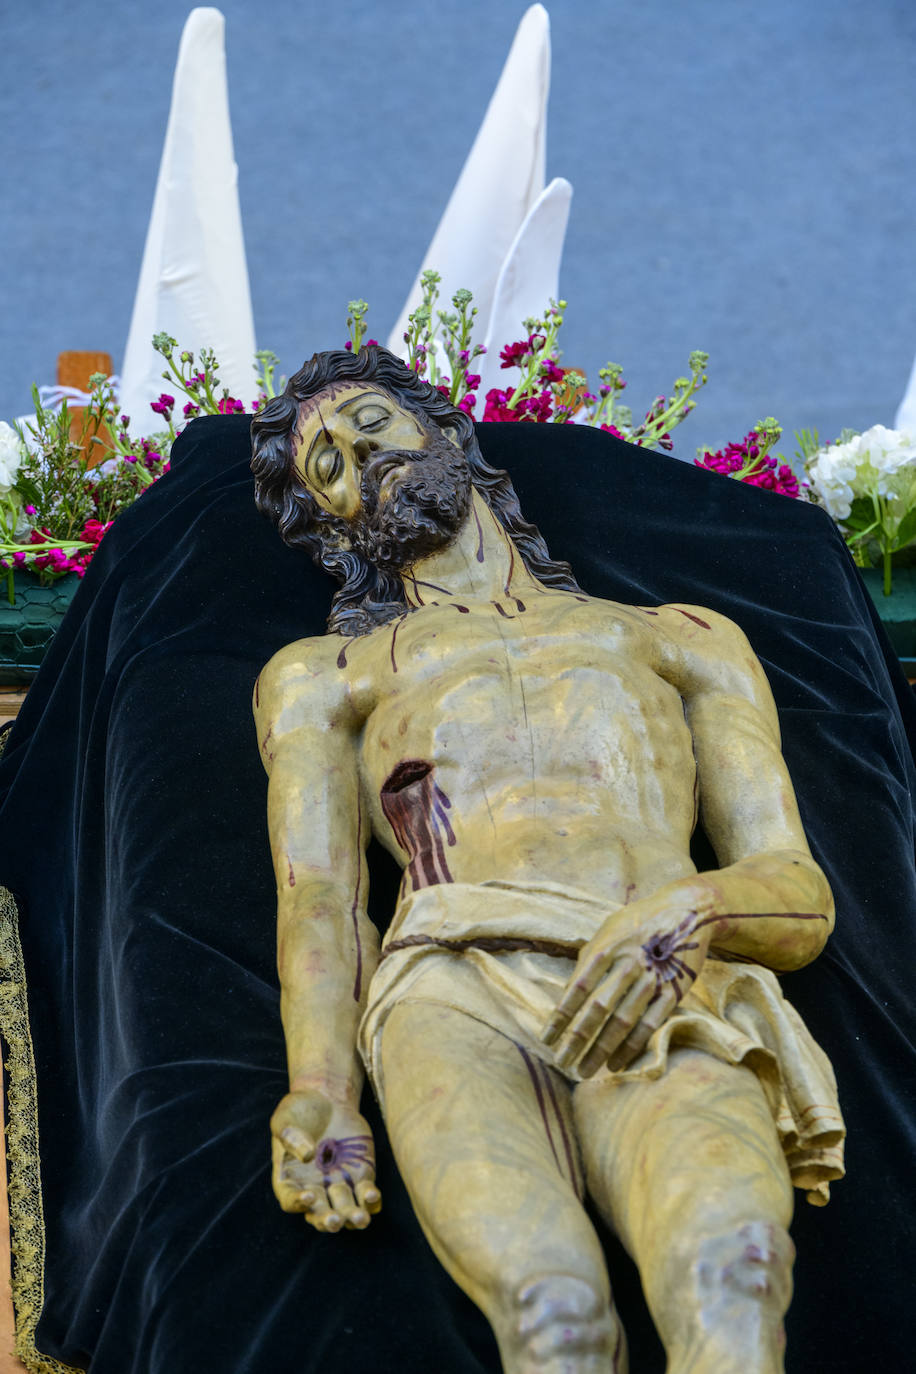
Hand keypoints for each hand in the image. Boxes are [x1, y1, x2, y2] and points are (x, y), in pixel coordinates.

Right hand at [270, 1090, 380, 1231]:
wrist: (327, 1099)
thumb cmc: (299, 1109)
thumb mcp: (286, 1117)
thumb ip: (290, 1135)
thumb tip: (307, 1156)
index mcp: (290, 1179)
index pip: (291, 1200)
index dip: (298, 1202)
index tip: (309, 1196)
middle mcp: (314, 1188)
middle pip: (319, 1214)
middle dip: (327, 1220)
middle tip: (334, 1220)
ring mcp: (339, 1184)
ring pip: (345, 1211)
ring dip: (352, 1217)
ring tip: (360, 1218)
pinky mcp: (360, 1175)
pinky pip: (366, 1194)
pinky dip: (371, 1200)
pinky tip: (373, 1196)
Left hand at [541, 883, 715, 1076]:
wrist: (686, 912)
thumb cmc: (638, 922)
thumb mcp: (608, 931)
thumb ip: (588, 959)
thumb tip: (567, 992)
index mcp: (607, 947)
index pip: (577, 988)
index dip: (561, 1016)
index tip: (547, 1039)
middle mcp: (628, 964)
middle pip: (598, 1010)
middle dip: (577, 1040)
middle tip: (562, 1063)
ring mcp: (652, 980)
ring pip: (622, 1023)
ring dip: (601, 1050)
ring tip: (584, 1070)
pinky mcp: (672, 992)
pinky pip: (648, 1026)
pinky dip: (631, 1048)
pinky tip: (616, 1064)